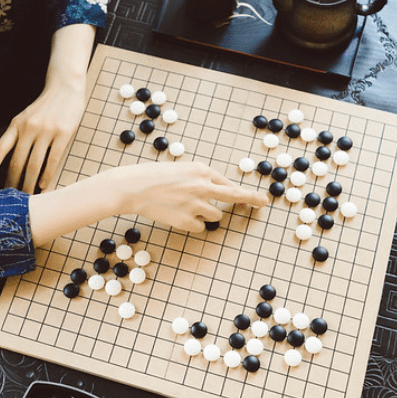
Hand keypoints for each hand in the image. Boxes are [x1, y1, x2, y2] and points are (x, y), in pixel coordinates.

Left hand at [0, 77, 84, 192]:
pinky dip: (47, 175)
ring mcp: (46, 131)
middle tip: (11, 199)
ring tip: (28, 196)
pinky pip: (53, 159)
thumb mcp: (26, 117)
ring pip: (34, 164)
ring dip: (29, 184)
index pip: (0, 148)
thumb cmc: (45, 106)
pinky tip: (43, 185)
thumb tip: (14, 162)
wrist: (65, 87)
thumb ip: (19, 135)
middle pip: (17, 162)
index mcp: (16, 124)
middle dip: (13, 183)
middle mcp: (28, 128)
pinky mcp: (63, 134)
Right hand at [110, 161, 269, 232]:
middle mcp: (202, 186)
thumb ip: (201, 179)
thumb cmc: (154, 176)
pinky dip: (192, 224)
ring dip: (206, 214)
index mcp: (202, 170)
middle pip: (235, 196)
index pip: (229, 184)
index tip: (260, 200)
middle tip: (263, 203)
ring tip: (185, 207)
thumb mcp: (181, 170)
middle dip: (252, 200)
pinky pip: (200, 227)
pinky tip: (176, 215)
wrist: (133, 187)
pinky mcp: (186, 221)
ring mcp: (196, 204)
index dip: (245, 194)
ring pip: (216, 216)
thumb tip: (218, 191)